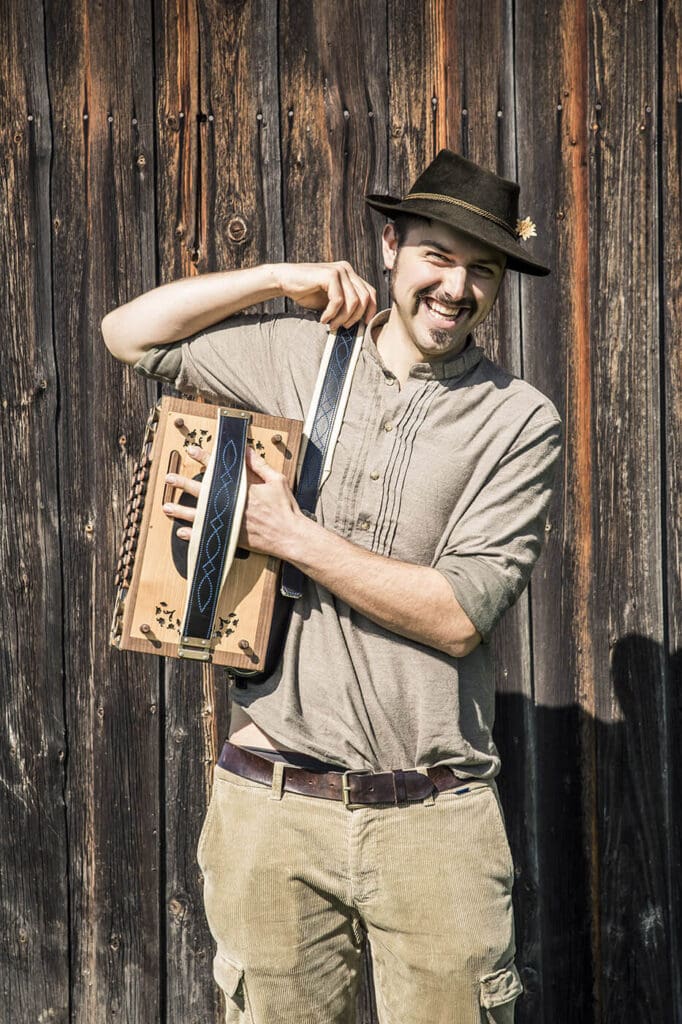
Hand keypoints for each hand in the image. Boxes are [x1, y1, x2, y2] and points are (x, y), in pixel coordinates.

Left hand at [161, 445, 305, 558]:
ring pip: (199, 515)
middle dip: (183, 484)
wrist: (291, 537)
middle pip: (202, 491)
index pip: (219, 468)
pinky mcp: (231, 537)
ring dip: (181, 511)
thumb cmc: (286, 509)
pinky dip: (193, 535)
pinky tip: (182, 532)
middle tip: (169, 478)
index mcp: (242, 487)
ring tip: (166, 507)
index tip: (191, 450)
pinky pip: (207, 536)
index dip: (204, 457)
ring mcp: (229, 522)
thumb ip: (259, 465)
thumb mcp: (277, 481)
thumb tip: (245, 451)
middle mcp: (232, 504)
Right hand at [273, 261, 376, 328]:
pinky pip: (338, 300)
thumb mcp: (331, 301)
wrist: (285, 280)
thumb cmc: (307, 293)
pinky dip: (331, 313)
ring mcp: (340, 270)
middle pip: (365, 298)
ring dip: (342, 318)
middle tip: (341, 327)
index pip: (370, 293)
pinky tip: (323, 318)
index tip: (362, 325)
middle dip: (355, 318)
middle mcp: (347, 269)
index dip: (370, 310)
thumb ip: (345, 306)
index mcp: (350, 274)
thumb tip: (361, 324)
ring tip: (331, 325)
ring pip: (353, 301)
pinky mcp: (330, 274)